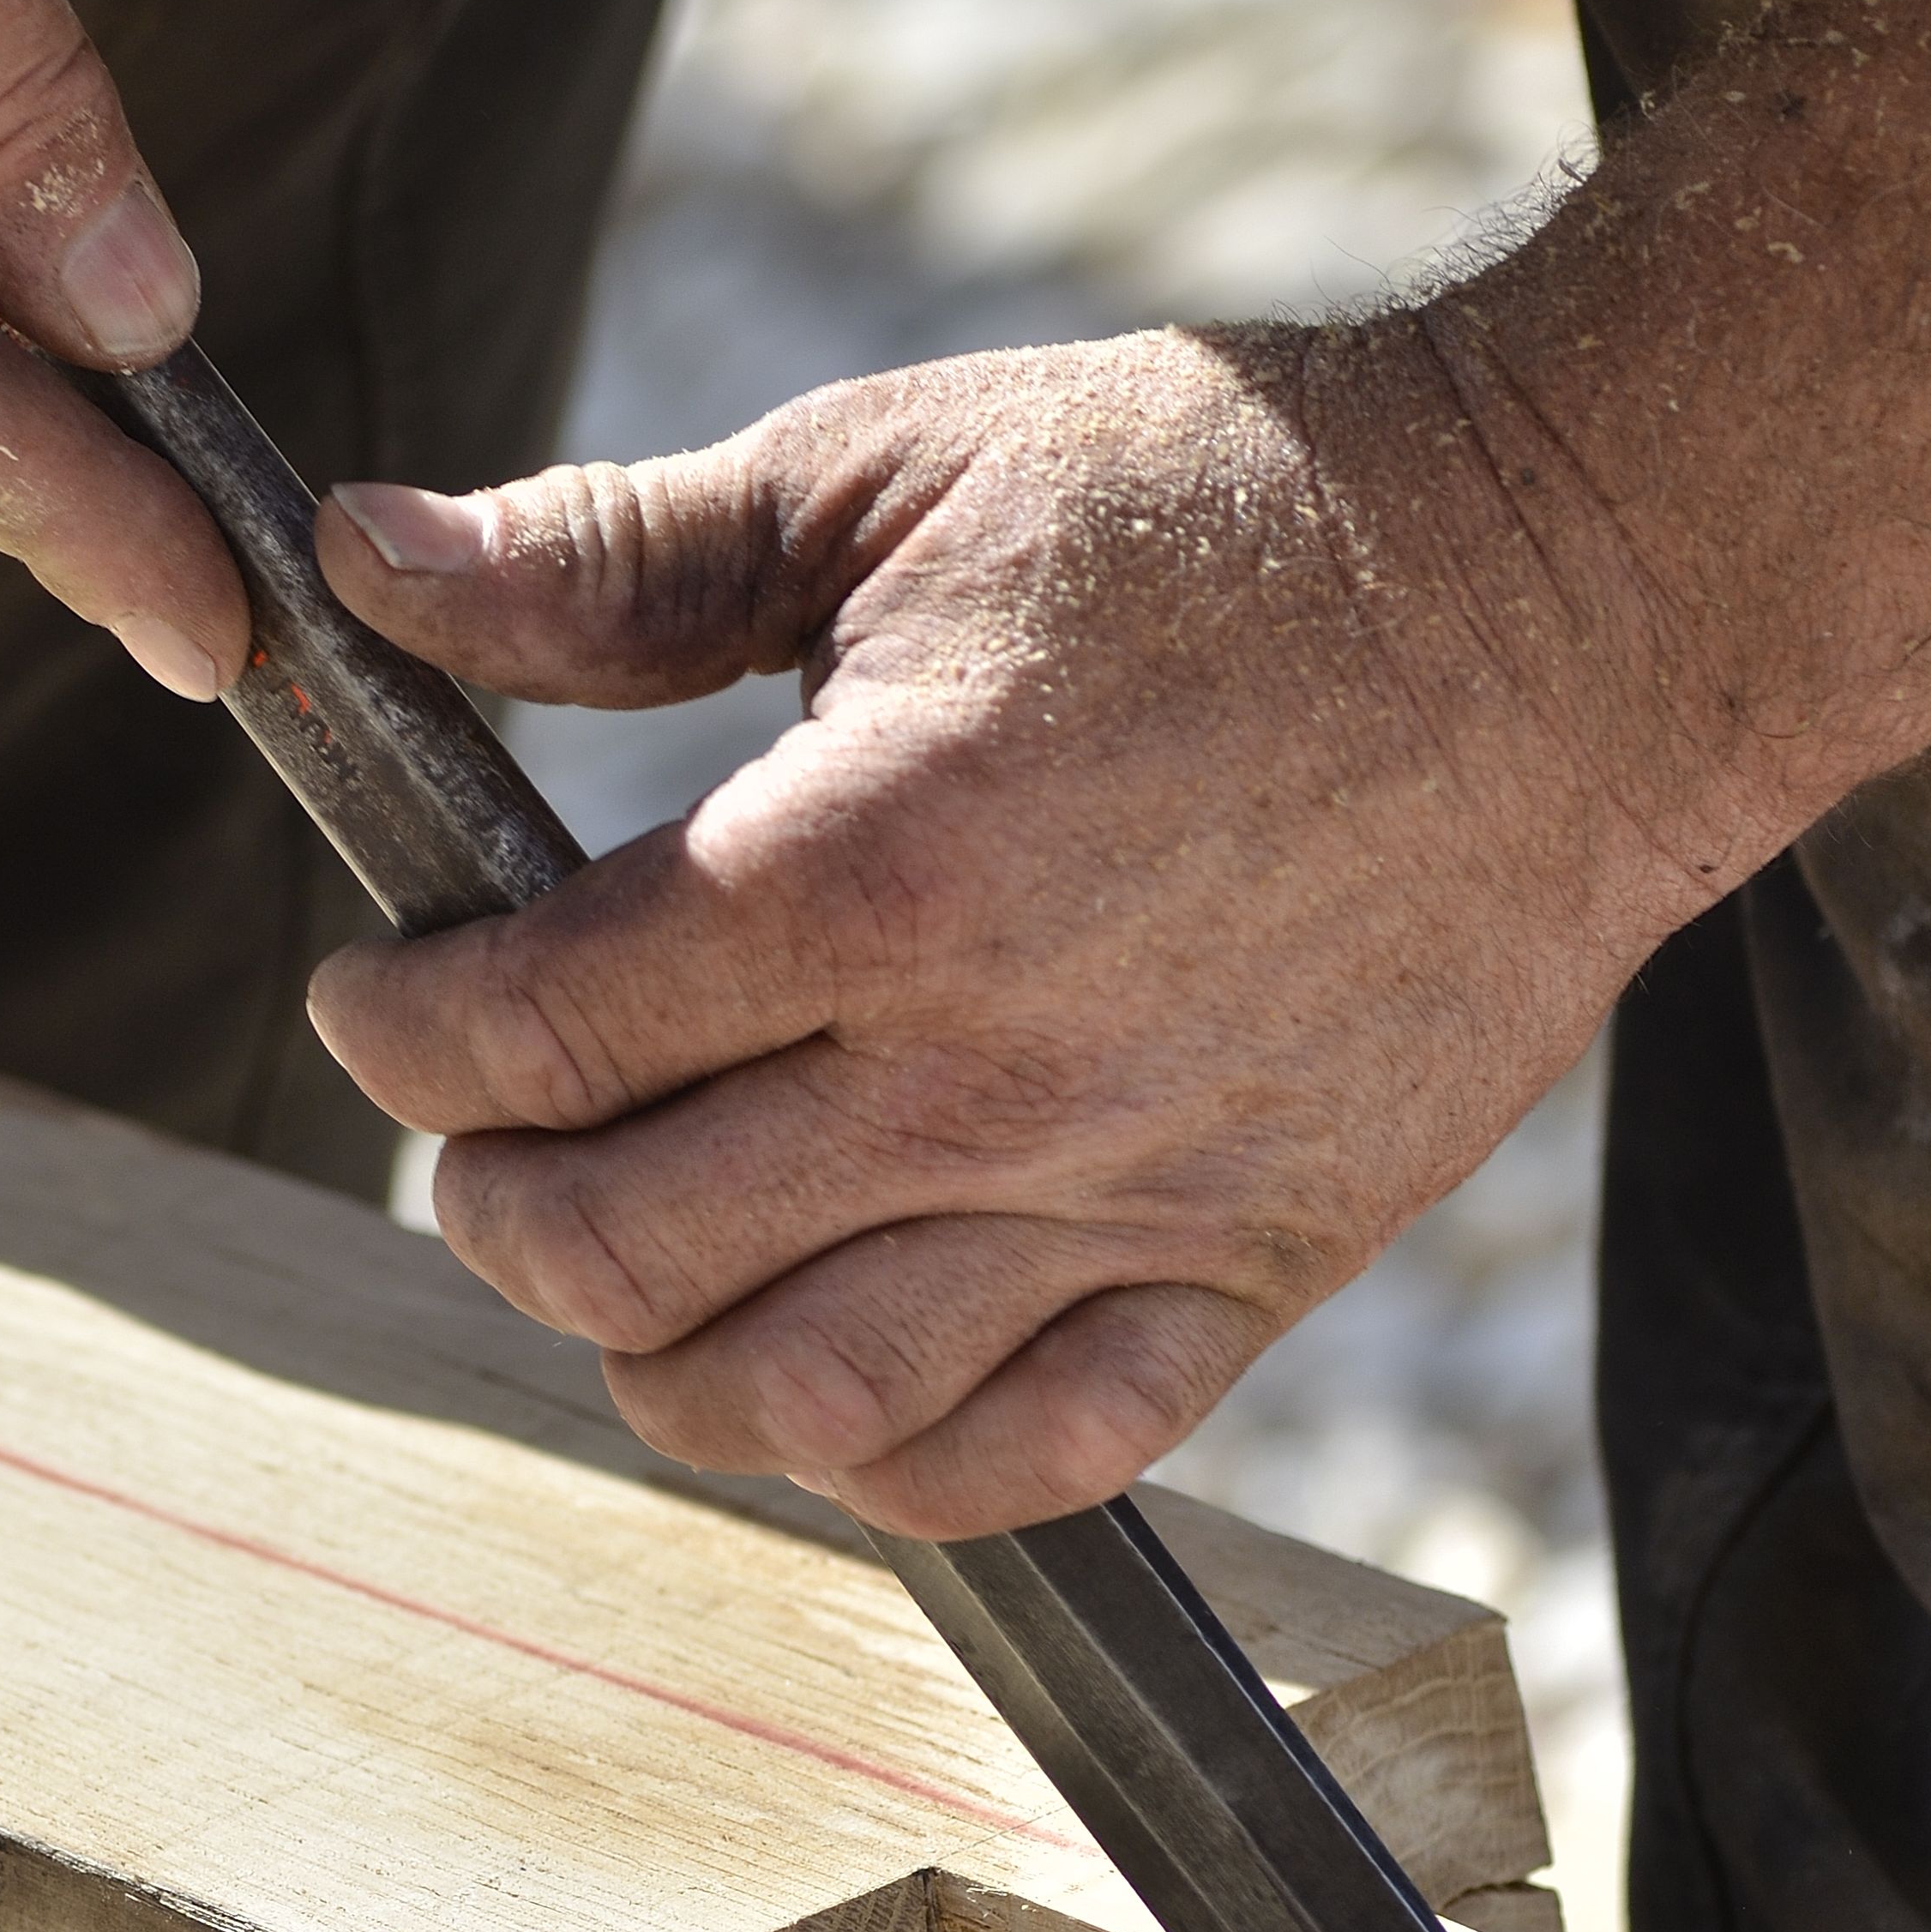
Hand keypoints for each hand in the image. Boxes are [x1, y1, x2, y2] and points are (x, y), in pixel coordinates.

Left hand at [310, 323, 1695, 1536]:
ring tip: (635, 1270)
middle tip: (486, 1137)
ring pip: (803, 1399)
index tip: (385, 997)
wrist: (1574, 601)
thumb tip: (356, 562)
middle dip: (493, 1205)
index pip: (539, 1035)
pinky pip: (1036, 1456)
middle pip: (627, 1253)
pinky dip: (892, 1464)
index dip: (406, 1033)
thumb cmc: (1230, 512)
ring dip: (657, 1364)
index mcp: (874, 862)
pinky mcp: (1260, 1264)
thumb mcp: (894, 467)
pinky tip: (832, 1376)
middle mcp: (992, 1072)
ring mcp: (1133, 1193)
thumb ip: (614, 557)